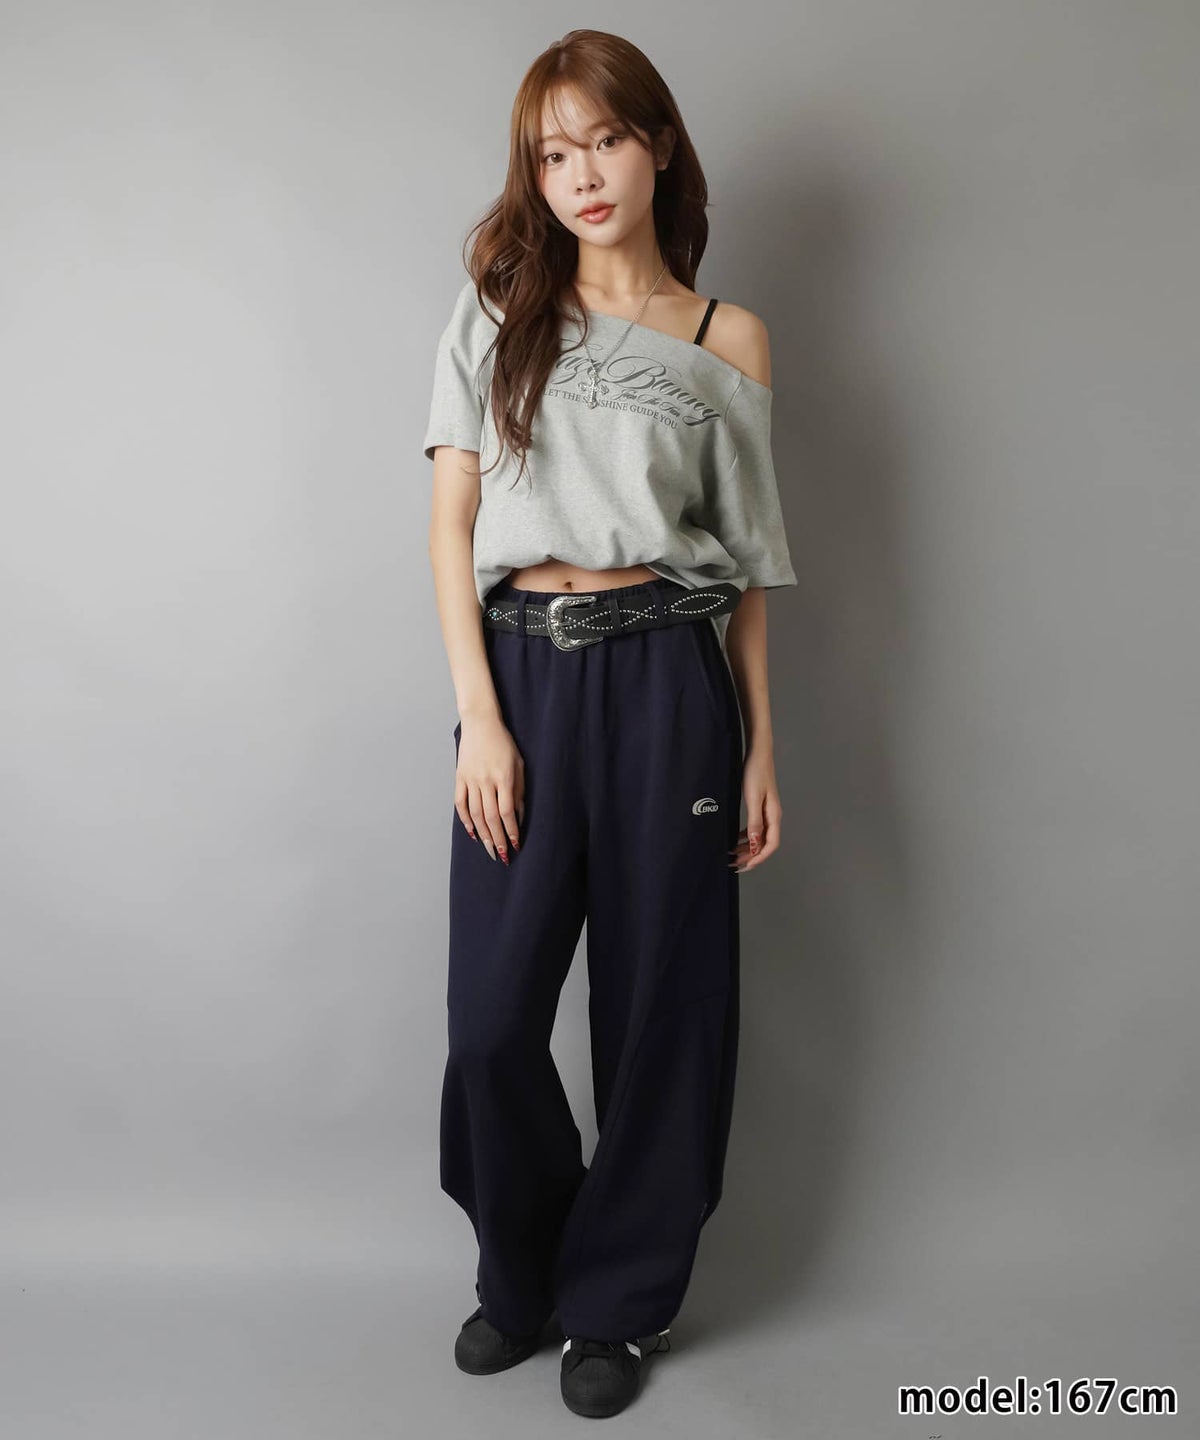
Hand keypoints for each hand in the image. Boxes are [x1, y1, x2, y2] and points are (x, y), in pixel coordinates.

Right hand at [454, 714, 523, 863]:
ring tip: (489, 850)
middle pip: (490, 817)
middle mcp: (486, 780)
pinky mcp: (459, 778)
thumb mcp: (519, 764)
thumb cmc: (504, 743)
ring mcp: (470, 779)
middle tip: (502, 856)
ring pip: (475, 814)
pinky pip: (460, 804)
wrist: (480, 723)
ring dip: (483, 835)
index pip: (507, 811)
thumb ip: (520, 791)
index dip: (511, 830)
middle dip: (497, 839)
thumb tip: (518, 816)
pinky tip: (472, 833)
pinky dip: (465, 820)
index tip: (515, 844)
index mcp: (504, 777)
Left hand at [729, 743, 782, 872]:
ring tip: (732, 854)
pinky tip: (735, 839)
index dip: (759, 858)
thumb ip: (754, 822)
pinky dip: (745, 837)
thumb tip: (754, 844)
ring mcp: (767, 812)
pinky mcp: (761, 807)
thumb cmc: (756, 772)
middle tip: (734, 864)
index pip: (770, 845)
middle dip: (750, 856)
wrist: (758, 753)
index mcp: (774, 816)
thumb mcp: (753, 798)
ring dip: (747, 848)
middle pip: (765, 844)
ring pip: (759, 837)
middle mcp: (773, 816)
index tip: (745, 866)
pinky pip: (755, 828)